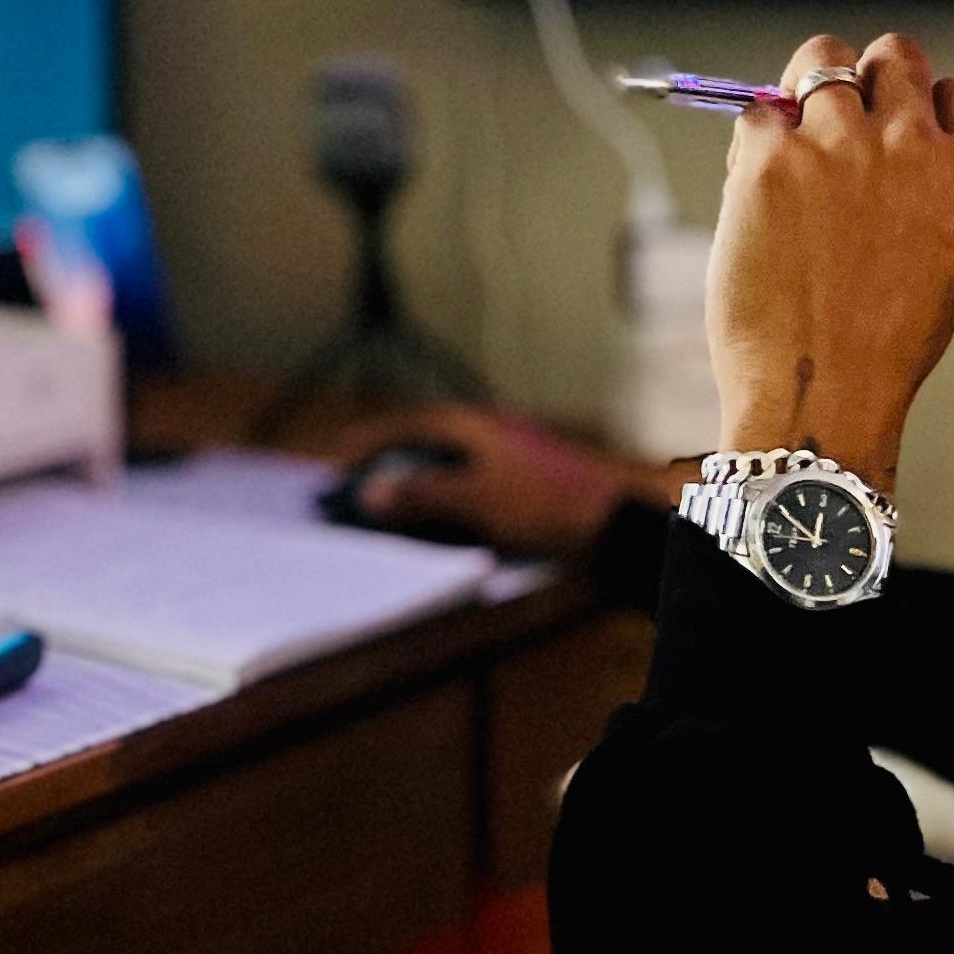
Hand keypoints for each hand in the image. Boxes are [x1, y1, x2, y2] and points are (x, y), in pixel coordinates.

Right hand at [343, 406, 673, 556]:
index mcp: (476, 425)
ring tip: (387, 514)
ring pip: (448, 472)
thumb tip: (370, 493)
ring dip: (417, 490)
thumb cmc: (545, 504)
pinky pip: (469, 492)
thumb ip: (422, 494)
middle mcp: (491, 436)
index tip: (338, 461)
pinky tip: (436, 529)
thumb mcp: (475, 499)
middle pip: (427, 447)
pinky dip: (444, 506)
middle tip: (356, 491)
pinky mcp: (525, 489)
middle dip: (390, 468)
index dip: (371, 441)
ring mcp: (510, 461)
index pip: (409, 424)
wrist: (615, 525)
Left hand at [706, 33, 953, 493]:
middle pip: (894, 54)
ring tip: (791, 132)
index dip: (929, 103)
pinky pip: (757, 113)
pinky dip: (754, 141)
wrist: (820, 390)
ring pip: (820, 57)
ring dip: (805, 86)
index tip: (905, 122)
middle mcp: (912, 144)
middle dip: (868, 75)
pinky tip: (757, 190)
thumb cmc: (885, 345)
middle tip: (840, 111)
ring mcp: (839, 143)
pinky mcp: (772, 155)